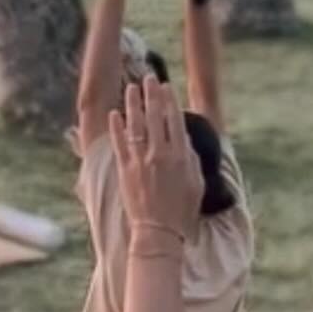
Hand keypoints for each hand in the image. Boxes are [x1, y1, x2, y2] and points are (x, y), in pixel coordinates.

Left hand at [110, 75, 202, 239]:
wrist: (158, 232)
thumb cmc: (182, 210)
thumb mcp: (196, 183)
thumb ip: (191, 157)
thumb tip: (183, 138)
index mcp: (179, 156)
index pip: (174, 120)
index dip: (170, 101)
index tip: (167, 87)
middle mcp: (159, 154)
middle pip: (154, 117)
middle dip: (151, 95)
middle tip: (149, 79)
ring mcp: (140, 161)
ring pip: (135, 125)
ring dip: (133, 104)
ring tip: (132, 89)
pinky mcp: (125, 170)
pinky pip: (119, 143)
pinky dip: (117, 127)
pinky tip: (115, 114)